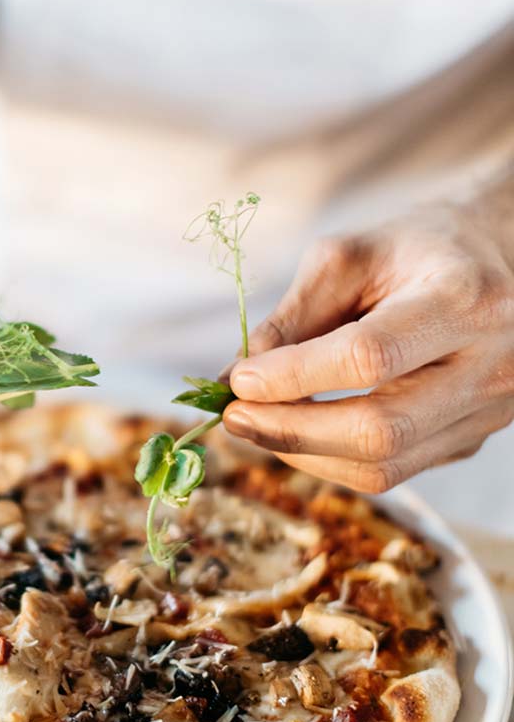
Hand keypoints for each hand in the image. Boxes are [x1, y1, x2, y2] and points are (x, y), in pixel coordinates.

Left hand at [222, 191, 513, 491]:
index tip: (238, 380)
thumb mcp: (348, 258)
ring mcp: (487, 412)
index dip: (293, 376)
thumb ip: (292, 316)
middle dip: (290, 430)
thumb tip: (234, 378)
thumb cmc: (414, 251)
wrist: (497, 262)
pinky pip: (391, 470)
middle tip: (233, 416)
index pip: (368, 357)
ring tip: (254, 424)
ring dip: (302, 452)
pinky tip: (295, 430)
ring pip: (383, 465)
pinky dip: (329, 458)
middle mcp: (490, 365)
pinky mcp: (469, 440)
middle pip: (380, 430)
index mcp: (463, 299)